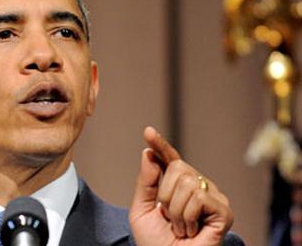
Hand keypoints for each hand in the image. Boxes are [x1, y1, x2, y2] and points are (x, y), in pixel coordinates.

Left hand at [129, 127, 233, 245]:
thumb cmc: (156, 243)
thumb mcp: (141, 210)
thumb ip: (145, 182)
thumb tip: (148, 153)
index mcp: (176, 185)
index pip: (170, 160)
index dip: (160, 145)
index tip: (148, 132)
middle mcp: (198, 187)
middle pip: (178, 167)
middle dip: (164, 194)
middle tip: (169, 218)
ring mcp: (212, 197)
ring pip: (188, 182)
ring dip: (175, 211)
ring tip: (180, 228)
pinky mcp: (223, 210)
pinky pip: (199, 197)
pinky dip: (187, 216)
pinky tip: (192, 231)